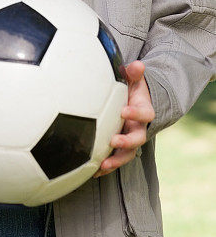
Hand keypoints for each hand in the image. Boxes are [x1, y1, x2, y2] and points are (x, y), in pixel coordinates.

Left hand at [93, 60, 154, 177]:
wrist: (134, 104)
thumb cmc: (131, 89)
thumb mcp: (134, 79)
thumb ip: (134, 72)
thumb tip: (137, 65)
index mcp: (144, 111)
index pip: (145, 114)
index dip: (136, 114)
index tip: (124, 111)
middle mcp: (139, 128)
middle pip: (138, 139)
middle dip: (127, 141)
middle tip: (114, 140)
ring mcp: (130, 140)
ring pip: (127, 155)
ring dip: (115, 161)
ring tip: (102, 165)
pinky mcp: (120, 149)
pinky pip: (114, 160)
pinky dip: (104, 167)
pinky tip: (91, 171)